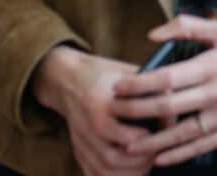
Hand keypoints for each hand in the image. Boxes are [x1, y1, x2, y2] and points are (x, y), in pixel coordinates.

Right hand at [33, 45, 153, 174]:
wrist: (68, 78)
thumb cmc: (105, 76)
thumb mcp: (129, 75)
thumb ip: (153, 95)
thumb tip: (173, 122)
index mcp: (97, 103)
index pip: (120, 133)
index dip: (144, 139)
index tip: (154, 133)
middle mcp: (85, 124)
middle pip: (111, 158)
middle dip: (140, 161)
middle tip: (153, 151)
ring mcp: (79, 139)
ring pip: (103, 169)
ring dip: (129, 173)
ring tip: (144, 163)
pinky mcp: (77, 148)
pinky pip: (92, 173)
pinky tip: (126, 171)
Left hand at [112, 15, 216, 166]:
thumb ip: (186, 26)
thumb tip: (151, 36)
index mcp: (209, 68)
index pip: (166, 78)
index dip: (138, 84)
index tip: (117, 87)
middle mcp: (216, 94)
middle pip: (169, 106)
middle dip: (137, 111)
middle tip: (114, 113)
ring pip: (183, 132)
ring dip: (155, 142)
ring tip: (129, 147)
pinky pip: (202, 146)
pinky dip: (180, 154)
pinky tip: (160, 159)